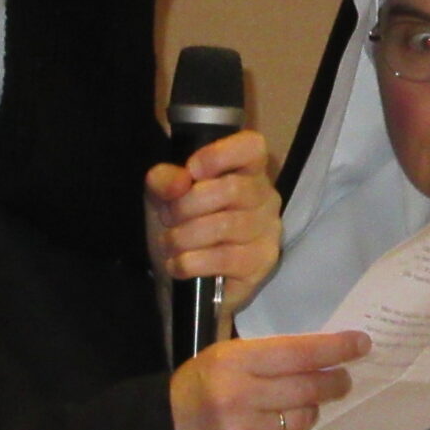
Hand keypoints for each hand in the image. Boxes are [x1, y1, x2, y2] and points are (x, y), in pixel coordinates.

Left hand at [145, 129, 281, 315]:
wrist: (182, 283)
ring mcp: (268, 231)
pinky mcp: (261, 264)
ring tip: (170, 243)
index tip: (191, 171)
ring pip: (225, 226)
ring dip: (184, 236)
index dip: (218, 156)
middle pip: (232, 189)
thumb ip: (164, 180)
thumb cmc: (181, 228)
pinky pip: (224, 259)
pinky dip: (190, 262)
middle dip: (187, 205)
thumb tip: (180, 182)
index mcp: (246, 170)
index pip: (251, 147)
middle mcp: (265, 197)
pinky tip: (178, 265)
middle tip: (168, 218)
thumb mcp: (162, 197)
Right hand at [170, 329, 367, 429]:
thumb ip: (262, 358)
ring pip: (302, 419)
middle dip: (334, 383)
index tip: (360, 344)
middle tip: (343, 380)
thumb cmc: (191, 393)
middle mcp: (241, 396)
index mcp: (233, 363)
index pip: (298, 352)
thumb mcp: (218, 360)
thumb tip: (315, 356)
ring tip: (298, 407)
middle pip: (308, 388)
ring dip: (308, 412)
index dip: (334, 348)